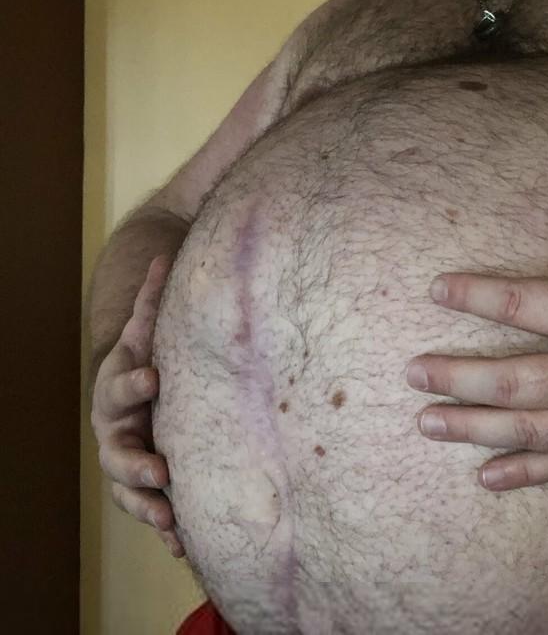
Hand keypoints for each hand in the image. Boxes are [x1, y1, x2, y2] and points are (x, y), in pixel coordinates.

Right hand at [90, 256, 184, 556]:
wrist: (131, 388)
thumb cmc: (148, 355)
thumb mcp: (149, 328)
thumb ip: (155, 297)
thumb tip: (164, 249)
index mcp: (122, 384)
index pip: (124, 382)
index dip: (135, 381)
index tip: (155, 379)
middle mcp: (116, 426)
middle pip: (118, 447)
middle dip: (137, 460)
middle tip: (161, 470)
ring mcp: (124, 457)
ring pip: (127, 487)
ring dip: (146, 504)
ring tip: (168, 520)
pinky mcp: (140, 485)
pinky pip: (147, 510)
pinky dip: (163, 529)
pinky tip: (183, 547)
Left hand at [407, 157, 547, 490]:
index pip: (526, 304)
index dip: (476, 296)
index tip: (437, 291)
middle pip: (515, 379)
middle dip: (456, 376)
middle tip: (412, 373)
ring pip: (532, 430)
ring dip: (474, 427)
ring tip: (427, 423)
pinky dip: (527, 473)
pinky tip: (486, 476)